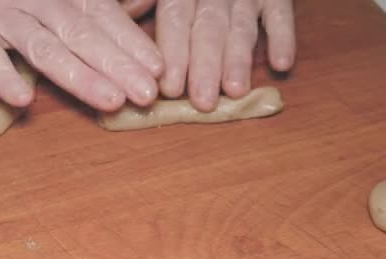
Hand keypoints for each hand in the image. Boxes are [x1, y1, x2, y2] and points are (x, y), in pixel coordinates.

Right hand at [0, 0, 164, 110]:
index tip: (159, 70)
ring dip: (78, 75)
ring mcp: (2, 16)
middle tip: (146, 95)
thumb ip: (87, 3)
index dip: (132, 42)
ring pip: (45, 47)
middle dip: (117, 65)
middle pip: (82, 34)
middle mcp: (38, 3)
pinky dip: (2, 76)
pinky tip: (22, 100)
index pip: (104, 16)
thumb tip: (136, 11)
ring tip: (110, 102)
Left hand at [156, 0, 295, 111]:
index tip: (171, 89)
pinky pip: (280, 13)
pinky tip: (281, 64)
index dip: (174, 55)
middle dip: (205, 67)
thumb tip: (123, 15)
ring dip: (238, 60)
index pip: (175, 22)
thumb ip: (142, 0)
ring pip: (240, 28)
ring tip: (235, 91)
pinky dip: (283, 37)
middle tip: (204, 101)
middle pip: (206, 31)